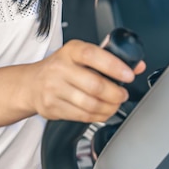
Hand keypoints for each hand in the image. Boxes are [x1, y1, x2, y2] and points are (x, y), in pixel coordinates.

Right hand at [31, 39, 145, 123]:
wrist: (31, 84)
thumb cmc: (61, 68)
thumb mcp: (81, 55)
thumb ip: (109, 59)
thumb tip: (137, 66)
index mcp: (70, 51)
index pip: (93, 55)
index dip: (114, 66)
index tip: (128, 75)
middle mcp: (60, 68)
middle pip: (95, 85)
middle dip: (116, 94)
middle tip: (122, 94)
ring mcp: (54, 89)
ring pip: (90, 104)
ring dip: (109, 108)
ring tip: (114, 104)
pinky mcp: (52, 108)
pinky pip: (82, 116)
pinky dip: (98, 116)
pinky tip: (102, 112)